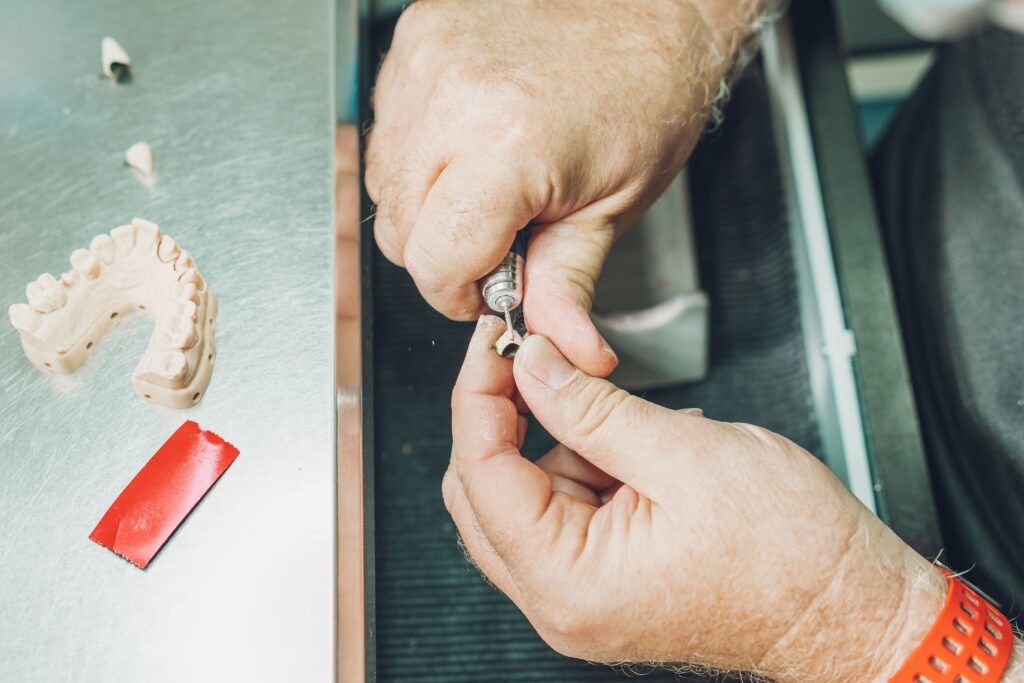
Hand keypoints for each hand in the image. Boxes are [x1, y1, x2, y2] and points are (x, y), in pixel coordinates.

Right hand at [365, 0, 762, 376]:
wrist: (651, 7)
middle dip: (442, 255)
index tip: (486, 290)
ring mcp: (426, 61)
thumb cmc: (647, 93)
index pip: (434, 262)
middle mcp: (454, 97)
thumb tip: (562, 349)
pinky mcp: (415, 38)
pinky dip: (420, 153)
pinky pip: (388, 129)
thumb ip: (567, 286)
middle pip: (397, 231)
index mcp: (509, 145)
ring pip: (383, 183)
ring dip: (425, 205)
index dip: (459, 294)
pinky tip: (468, 144)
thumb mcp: (614, 207)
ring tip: (487, 186)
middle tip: (497, 238)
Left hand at [444, 317, 949, 680]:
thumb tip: (531, 368)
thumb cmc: (793, 555)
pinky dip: (583, 471)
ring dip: (555, 447)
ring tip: (636, 435)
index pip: (479, 473)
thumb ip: (590, 407)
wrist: (850, 609)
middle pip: (482, 492)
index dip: (478, 394)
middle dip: (507, 419)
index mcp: (568, 580)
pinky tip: (638, 460)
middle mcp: (560, 603)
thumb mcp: (684, 453)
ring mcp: (578, 600)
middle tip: (539, 362)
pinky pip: (561, 515)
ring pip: (520, 500)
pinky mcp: (601, 587)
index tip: (492, 343)